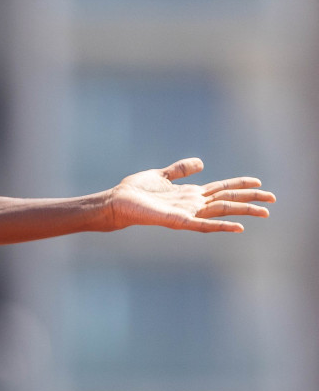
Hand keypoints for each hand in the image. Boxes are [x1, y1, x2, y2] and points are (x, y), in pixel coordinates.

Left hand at [107, 159, 273, 232]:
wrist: (116, 202)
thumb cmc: (135, 191)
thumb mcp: (161, 175)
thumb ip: (181, 170)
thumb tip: (202, 163)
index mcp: (190, 194)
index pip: (222, 188)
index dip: (240, 185)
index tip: (260, 183)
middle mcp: (192, 204)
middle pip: (228, 200)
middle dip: (250, 199)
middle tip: (273, 200)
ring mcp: (187, 213)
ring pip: (221, 211)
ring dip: (244, 211)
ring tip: (265, 212)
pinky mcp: (177, 221)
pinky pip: (203, 225)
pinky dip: (221, 226)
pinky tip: (238, 227)